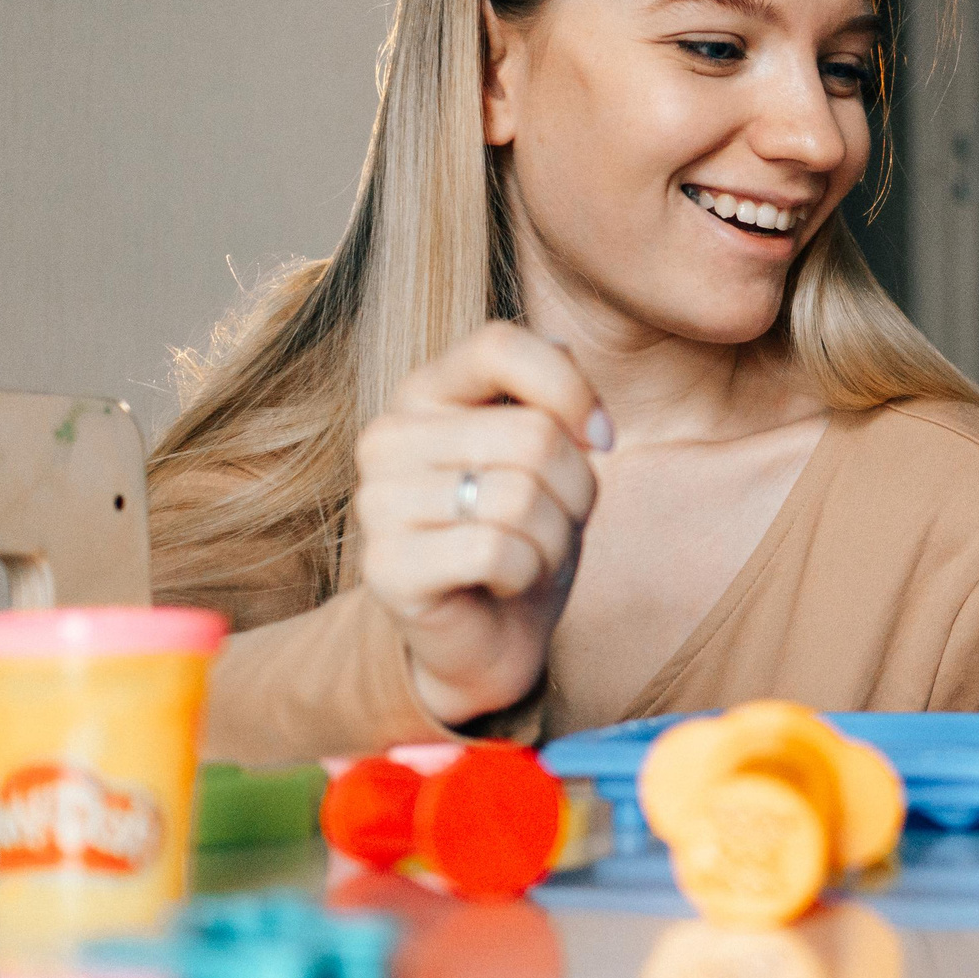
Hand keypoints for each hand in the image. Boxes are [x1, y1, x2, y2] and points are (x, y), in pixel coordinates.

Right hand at [351, 322, 608, 726]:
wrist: (487, 633)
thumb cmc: (524, 529)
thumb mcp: (552, 452)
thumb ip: (556, 397)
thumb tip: (585, 412)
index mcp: (424, 392)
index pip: (500, 344)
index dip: (571, 389)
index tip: (601, 439)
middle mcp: (387, 436)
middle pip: (532, 434)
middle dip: (576, 488)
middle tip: (559, 520)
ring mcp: (377, 501)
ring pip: (520, 496)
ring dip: (554, 537)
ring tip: (534, 553)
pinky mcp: (384, 566)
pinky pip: (496, 550)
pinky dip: (527, 572)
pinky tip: (505, 580)